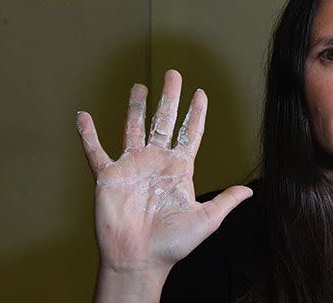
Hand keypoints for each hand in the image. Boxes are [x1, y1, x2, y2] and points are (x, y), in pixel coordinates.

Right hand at [77, 69, 251, 274]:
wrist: (140, 258)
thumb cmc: (173, 243)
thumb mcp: (207, 219)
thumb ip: (226, 200)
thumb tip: (250, 191)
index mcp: (180, 169)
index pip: (189, 133)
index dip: (196, 114)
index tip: (200, 93)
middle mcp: (156, 162)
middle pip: (164, 122)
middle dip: (169, 98)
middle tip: (173, 74)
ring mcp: (132, 166)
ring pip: (134, 128)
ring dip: (136, 107)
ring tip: (140, 86)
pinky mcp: (108, 176)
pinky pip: (95, 151)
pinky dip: (87, 134)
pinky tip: (82, 116)